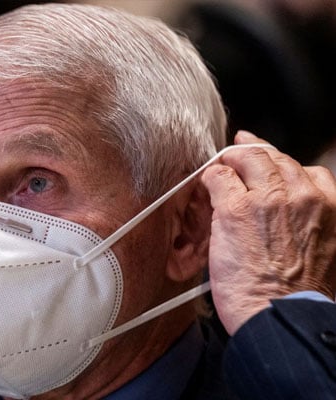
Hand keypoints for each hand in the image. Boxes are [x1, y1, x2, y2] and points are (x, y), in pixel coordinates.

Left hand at [201, 131, 335, 334]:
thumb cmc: (296, 296)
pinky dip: (210, 177)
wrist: (280, 315)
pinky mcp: (235, 209)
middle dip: (254, 154)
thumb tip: (289, 219)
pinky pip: (219, 176)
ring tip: (220, 165)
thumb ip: (308, 226)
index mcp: (329, 207)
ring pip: (248, 158)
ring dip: (231, 159)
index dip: (282, 165)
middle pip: (275, 158)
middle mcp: (303, 196)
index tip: (268, 165)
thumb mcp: (323, 253)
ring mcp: (268, 199)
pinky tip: (206, 185)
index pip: (307, 170)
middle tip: (236, 154)